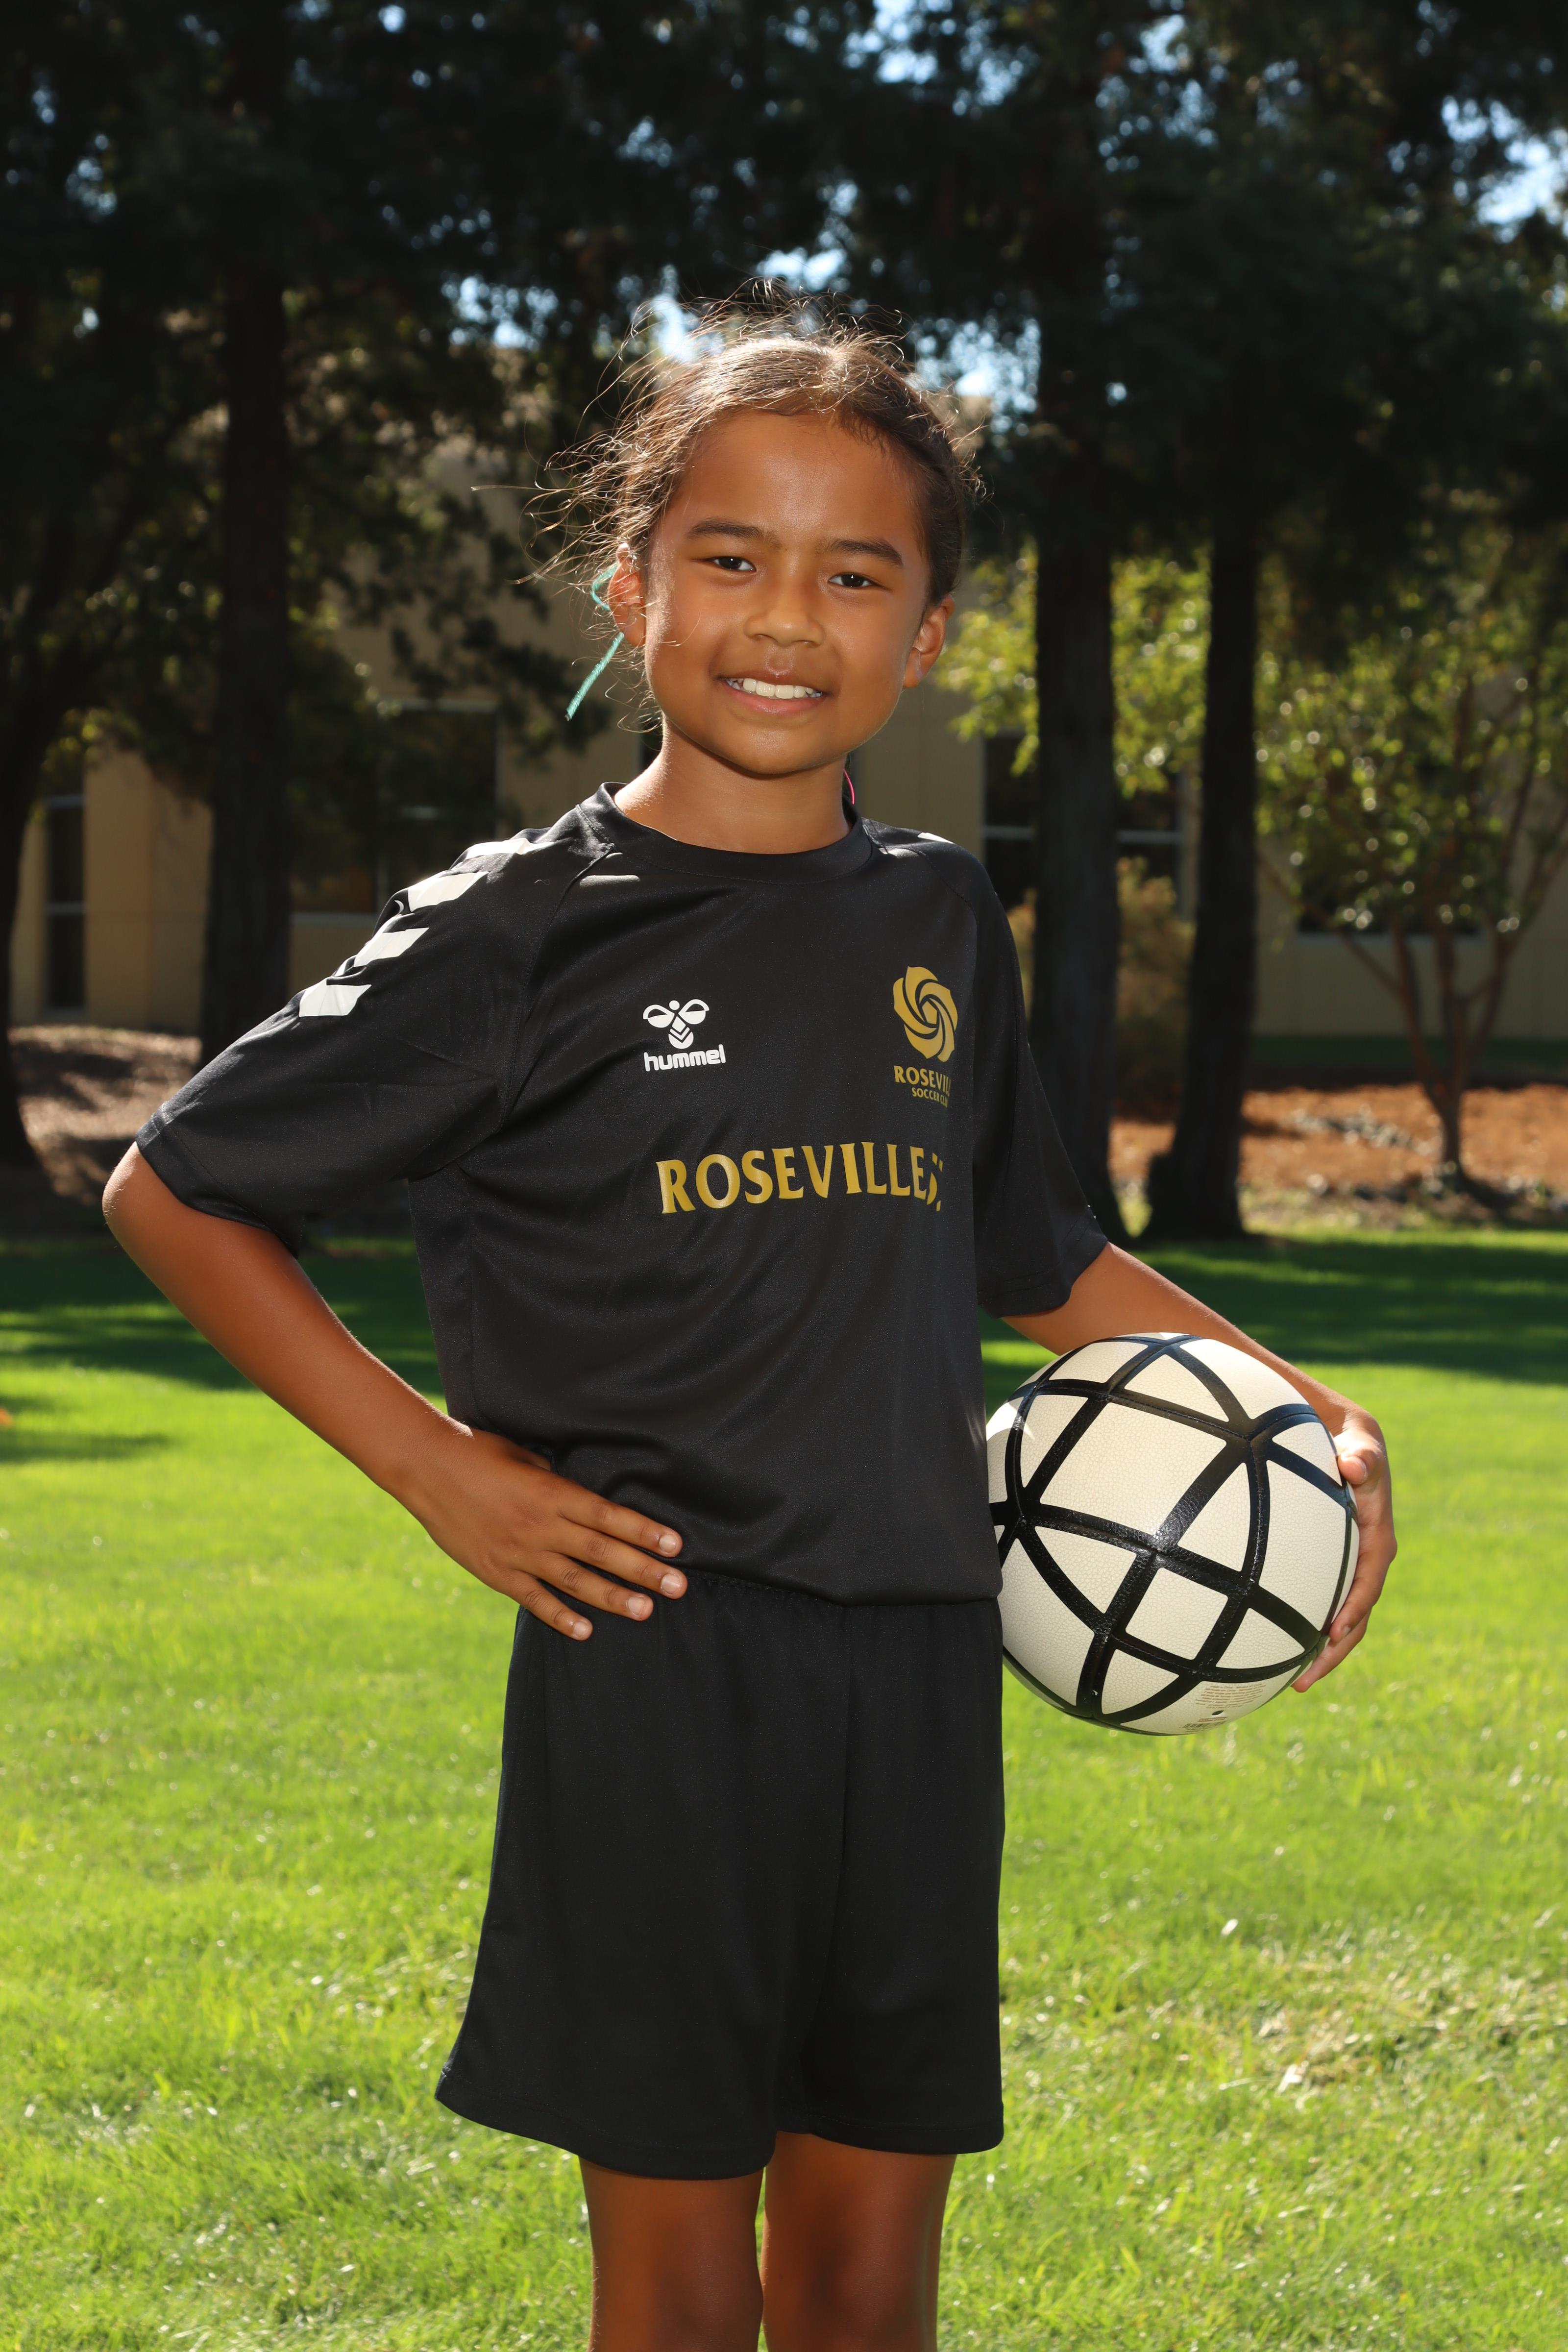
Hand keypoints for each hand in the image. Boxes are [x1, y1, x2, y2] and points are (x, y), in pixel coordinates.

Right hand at [397, 1422, 684, 1638]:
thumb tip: (584, 1495)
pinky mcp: (496, 1572)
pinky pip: (534, 1599)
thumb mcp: (527, 1455)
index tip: (676, 1546)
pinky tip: (586, 1630)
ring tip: (645, 1611)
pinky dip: (559, 1617)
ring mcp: (518, 1552)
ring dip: (612, 1597)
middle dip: (643, 1570)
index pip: (609, 1516)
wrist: (426, 1467)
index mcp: (551, 1491)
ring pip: (574, 1581)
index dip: (645, 1532)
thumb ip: (557, 1478)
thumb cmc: (480, 1451)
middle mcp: (540, 1524)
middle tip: (678, 1587)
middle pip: (601, 1552)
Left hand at [1292, 1402, 1394, 1691]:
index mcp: (1375, 1535)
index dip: (1354, 1607)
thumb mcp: (1359, 1438)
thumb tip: (1354, 1466)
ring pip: (1337, 1616)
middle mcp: (1364, 1558)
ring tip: (1291, 1681)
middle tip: (1304, 1680)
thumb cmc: (1348, 1437)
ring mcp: (1346, 1565)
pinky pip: (1317, 1601)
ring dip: (1319, 1650)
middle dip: (1334, 1650)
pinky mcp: (1327, 1567)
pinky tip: (1270, 1644)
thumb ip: (1362, 1452)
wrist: (1342, 1435)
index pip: (1369, 1578)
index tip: (1332, 1631)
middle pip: (1355, 1614)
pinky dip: (1301, 1625)